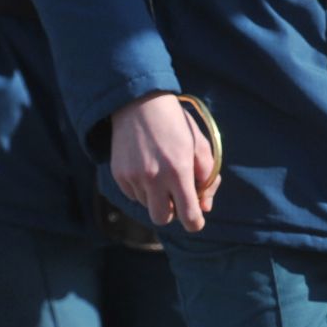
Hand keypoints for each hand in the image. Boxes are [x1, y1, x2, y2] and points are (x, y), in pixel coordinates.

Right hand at [109, 91, 216, 231]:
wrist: (140, 104)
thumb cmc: (177, 125)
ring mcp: (133, 177)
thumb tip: (205, 206)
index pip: (188, 214)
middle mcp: (154, 178)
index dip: (195, 222)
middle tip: (177, 196)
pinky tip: (146, 166)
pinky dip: (142, 188)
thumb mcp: (200, 145)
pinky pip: (133, 194)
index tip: (197, 221)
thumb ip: (207, 177)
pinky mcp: (119, 175)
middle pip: (162, 218)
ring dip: (157, 196)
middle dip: (172, 212)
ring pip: (147, 205)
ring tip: (161, 170)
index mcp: (179, 170)